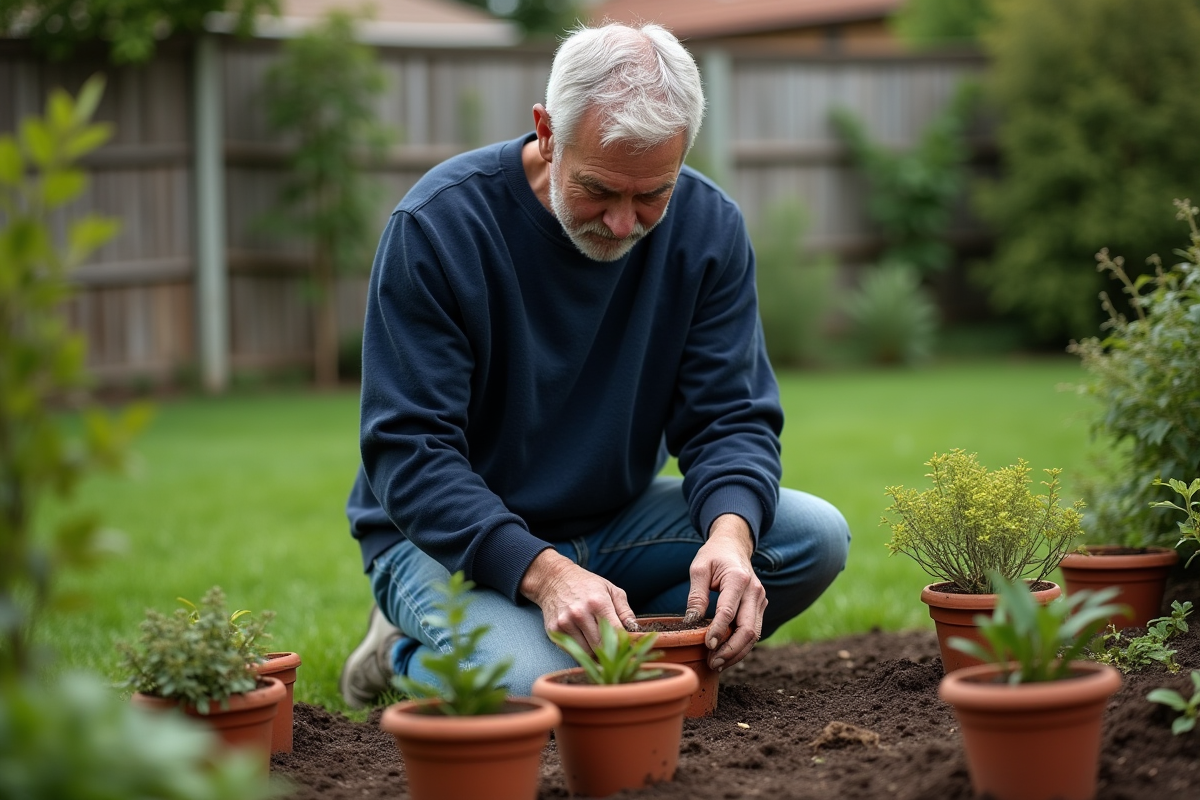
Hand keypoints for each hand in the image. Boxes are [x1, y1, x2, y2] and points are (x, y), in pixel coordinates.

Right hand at [519, 549, 638, 653]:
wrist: (554, 579)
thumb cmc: (586, 584)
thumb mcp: (610, 590)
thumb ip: (625, 610)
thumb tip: (635, 629)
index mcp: (598, 602)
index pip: (616, 633)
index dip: (624, 642)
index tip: (627, 646)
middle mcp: (580, 613)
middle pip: (601, 646)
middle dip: (609, 649)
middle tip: (613, 648)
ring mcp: (565, 623)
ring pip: (586, 652)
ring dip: (594, 651)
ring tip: (597, 641)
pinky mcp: (554, 630)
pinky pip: (572, 650)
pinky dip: (579, 648)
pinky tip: (582, 637)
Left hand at [683, 514, 766, 670]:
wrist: (734, 545)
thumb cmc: (714, 555)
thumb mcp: (698, 569)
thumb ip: (696, 596)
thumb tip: (691, 623)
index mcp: (738, 579)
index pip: (729, 611)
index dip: (718, 631)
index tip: (707, 646)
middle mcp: (754, 591)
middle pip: (748, 629)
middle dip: (731, 650)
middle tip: (712, 662)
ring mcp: (760, 600)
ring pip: (754, 635)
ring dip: (737, 652)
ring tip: (717, 663)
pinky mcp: (759, 607)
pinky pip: (753, 631)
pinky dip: (741, 646)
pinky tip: (726, 655)